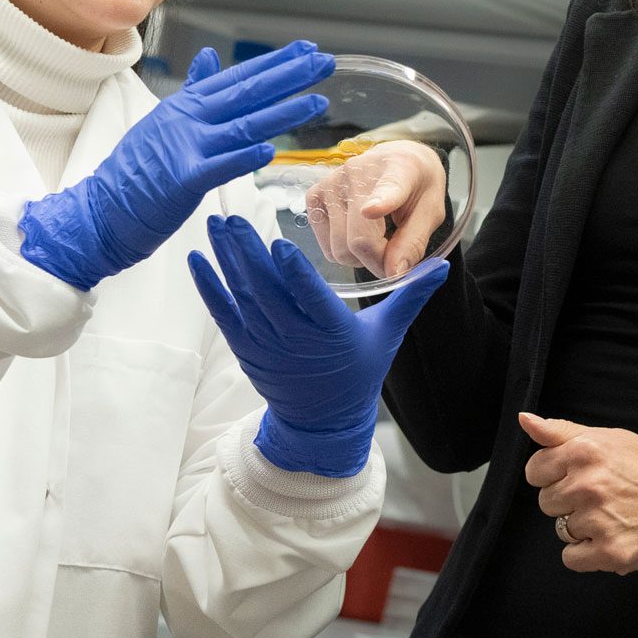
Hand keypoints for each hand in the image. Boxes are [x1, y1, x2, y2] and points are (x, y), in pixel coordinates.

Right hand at [19, 43, 332, 289]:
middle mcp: (187, 119)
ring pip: (241, 125)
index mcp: (186, 105)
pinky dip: (244, 156)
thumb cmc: (136, 172)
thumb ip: (193, 93)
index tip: (307, 50)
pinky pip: (219, 166)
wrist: (100, 211)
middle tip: (324, 61)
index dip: (275, 63)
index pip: (238, 78)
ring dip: (282, 113)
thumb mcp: (164, 122)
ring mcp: (184, 147)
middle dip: (289, 76)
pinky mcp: (182, 180)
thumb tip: (210, 58)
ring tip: (317, 102)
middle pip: (246, 93)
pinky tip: (269, 148)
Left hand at [189, 215, 450, 476]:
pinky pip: (223, 313)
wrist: (323, 421)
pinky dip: (209, 286)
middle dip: (247, 253)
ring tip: (217, 224)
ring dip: (226, 259)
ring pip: (242, 296)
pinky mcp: (246, 347)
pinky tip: (197, 258)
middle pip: (267, 291)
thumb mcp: (386, 334)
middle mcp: (295, 338)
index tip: (280, 244)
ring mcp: (266, 343)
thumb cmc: (357, 371)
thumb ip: (409, 296)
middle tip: (233, 216)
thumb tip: (440, 265)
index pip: (310, 299)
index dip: (294, 273)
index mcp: (331, 332)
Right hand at [304, 140, 446, 278]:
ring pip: (339, 249)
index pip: (388, 188)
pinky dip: (343, 251)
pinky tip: (357, 232)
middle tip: (393, 253)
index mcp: (399, 170)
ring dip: (360, 257)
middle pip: (359, 240)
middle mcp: (357, 171)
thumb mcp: (431, 214)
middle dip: (378, 260)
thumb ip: (413, 242)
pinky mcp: (314, 196)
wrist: (398, 160)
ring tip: (376, 237)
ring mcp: (331, 183)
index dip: (380, 202)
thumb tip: (393, 273)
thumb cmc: (417, 189)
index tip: (371, 210)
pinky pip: (326, 248)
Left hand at [522, 413, 637, 575]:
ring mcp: (598, 520)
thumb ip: (562, 432)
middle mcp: (588, 484)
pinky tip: (611, 537)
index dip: (553, 476)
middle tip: (602, 497)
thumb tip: (525, 420)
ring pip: (560, 530)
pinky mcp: (610, 552)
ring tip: (612, 516)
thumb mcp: (610, 439)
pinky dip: (588, 554)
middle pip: (546, 502)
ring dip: (582, 528)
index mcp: (585, 451)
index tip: (575, 478)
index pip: (535, 470)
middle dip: (568, 502)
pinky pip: (571, 558)